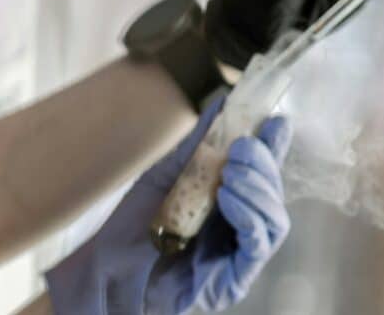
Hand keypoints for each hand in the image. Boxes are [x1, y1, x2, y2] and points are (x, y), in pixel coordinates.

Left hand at [44, 98, 291, 313]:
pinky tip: (229, 199)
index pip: (261, 172)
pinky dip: (249, 218)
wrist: (107, 266)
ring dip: (258, 189)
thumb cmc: (136, 225)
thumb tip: (220, 103)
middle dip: (263, 165)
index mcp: (228, 201)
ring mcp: (239, 254)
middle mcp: (240, 227)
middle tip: (243, 146)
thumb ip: (196, 145)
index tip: (277, 120)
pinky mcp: (234, 279)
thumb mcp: (166, 174)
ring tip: (233, 172)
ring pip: (273, 219)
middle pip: (273, 193)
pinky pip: (256, 247)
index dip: (274, 147)